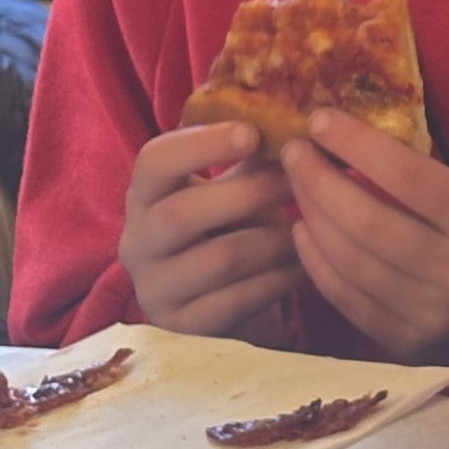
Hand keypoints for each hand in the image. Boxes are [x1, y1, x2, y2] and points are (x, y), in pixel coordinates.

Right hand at [120, 122, 300, 340]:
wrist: (223, 303)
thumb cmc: (230, 228)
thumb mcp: (232, 187)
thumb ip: (253, 157)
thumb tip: (304, 120)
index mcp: (144, 195)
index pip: (153, 161)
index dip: (201, 144)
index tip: (252, 133)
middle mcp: (137, 242)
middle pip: (183, 213)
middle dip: (249, 194)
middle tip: (296, 183)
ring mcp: (155, 289)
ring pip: (220, 259)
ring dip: (275, 240)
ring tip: (310, 228)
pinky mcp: (183, 328)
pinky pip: (237, 300)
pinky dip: (279, 280)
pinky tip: (305, 266)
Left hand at [278, 111, 448, 362]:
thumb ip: (438, 184)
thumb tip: (360, 152)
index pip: (409, 177)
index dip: (357, 145)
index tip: (319, 120)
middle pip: (369, 221)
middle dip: (319, 181)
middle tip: (293, 152)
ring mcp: (431, 314)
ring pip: (352, 262)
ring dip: (313, 219)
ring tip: (294, 188)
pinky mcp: (409, 344)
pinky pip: (349, 300)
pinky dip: (318, 265)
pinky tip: (305, 235)